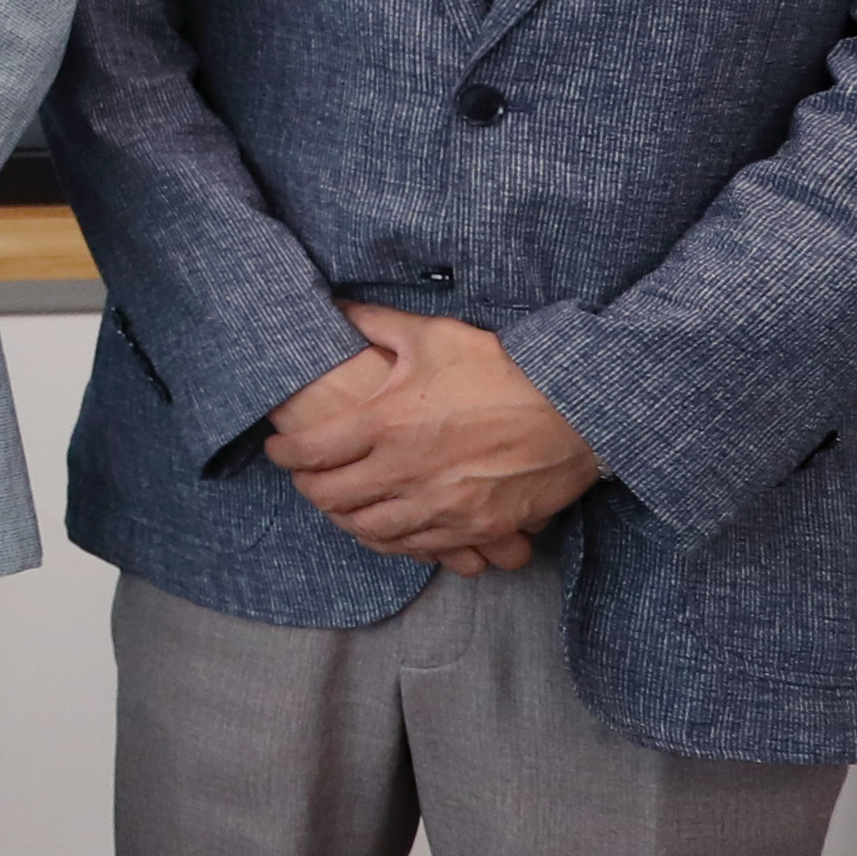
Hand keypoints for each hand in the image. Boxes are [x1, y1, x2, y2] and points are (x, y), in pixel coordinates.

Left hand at [260, 303, 600, 568]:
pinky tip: (383, 527)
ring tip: (339, 505)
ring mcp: (440, 505)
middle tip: (304, 479)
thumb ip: (378, 324)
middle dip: (308, 489)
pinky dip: (390, 541)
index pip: (310, 450)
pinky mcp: (474, 529)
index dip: (284, 453)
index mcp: (387, 422)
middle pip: (330, 497)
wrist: (577, 410)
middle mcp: (406, 470)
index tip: (278, 449)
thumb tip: (338, 307)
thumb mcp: (436, 336)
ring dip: (344, 519)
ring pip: (368, 530)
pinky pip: (415, 548)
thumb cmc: (504, 368)